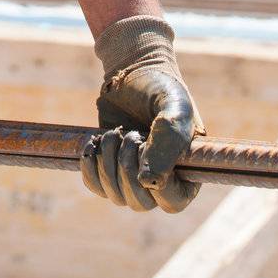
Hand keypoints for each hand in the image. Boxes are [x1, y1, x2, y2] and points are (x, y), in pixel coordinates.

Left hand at [79, 14, 204, 213]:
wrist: (134, 74)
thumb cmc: (161, 90)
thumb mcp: (173, 107)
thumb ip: (168, 140)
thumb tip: (149, 182)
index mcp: (187, 174)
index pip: (172, 201)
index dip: (155, 178)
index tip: (144, 143)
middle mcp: (162, 184)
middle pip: (139, 203)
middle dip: (127, 165)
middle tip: (129, 133)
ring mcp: (134, 181)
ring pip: (115, 196)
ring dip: (108, 161)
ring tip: (115, 132)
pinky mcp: (109, 171)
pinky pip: (95, 186)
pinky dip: (91, 164)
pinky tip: (96, 141)